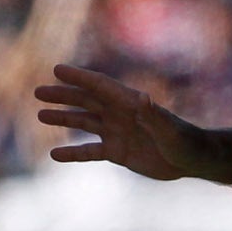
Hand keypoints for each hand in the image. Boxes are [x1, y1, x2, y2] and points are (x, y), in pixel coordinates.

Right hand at [33, 64, 205, 180]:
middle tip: (39, 92)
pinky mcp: (118, 152)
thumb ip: (154, 114)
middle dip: (63, 96)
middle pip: (86, 101)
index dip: (79, 77)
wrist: (193, 160)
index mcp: (130, 103)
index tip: (57, 70)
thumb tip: (142, 98)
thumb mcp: (169, 129)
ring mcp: (117, 132)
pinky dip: (73, 152)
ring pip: (84, 123)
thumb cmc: (185, 141)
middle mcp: (120, 114)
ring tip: (41, 115)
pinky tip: (55, 154)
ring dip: (63, 119)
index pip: (99, 86)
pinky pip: (90, 151)